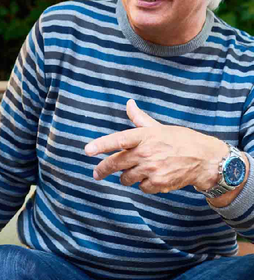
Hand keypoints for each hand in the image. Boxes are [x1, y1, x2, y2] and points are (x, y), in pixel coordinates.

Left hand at [86, 99, 227, 193]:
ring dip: (127, 177)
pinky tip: (152, 178)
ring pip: (126, 178)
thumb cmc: (180, 140)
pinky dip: (143, 185)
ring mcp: (152, 169)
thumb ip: (139, 118)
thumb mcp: (159, 127)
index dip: (101, 145)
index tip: (87, 150)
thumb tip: (129, 103)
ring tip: (136, 171)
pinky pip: (141, 187)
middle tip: (96, 173)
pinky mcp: (158, 183)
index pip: (118, 140)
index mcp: (145, 136)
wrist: (204, 159)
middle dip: (103, 170)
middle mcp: (146, 152)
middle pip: (116, 163)